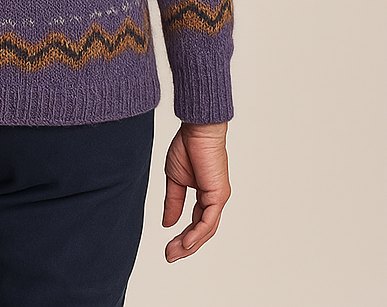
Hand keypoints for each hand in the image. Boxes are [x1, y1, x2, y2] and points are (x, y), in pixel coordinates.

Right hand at [161, 120, 230, 261]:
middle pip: (201, 231)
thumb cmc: (188, 146)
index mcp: (205, 195)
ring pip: (206, 230)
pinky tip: (186, 242)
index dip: (181, 236)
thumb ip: (173, 202)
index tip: (167, 247)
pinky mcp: (218, 194)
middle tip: (169, 256)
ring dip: (190, 244)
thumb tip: (168, 223)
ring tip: (174, 252)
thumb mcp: (174, 179)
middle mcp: (214, 199)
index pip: (195, 222)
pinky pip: (208, 220)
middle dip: (185, 246)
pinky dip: (197, 233)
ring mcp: (218, 198)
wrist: (196, 129)